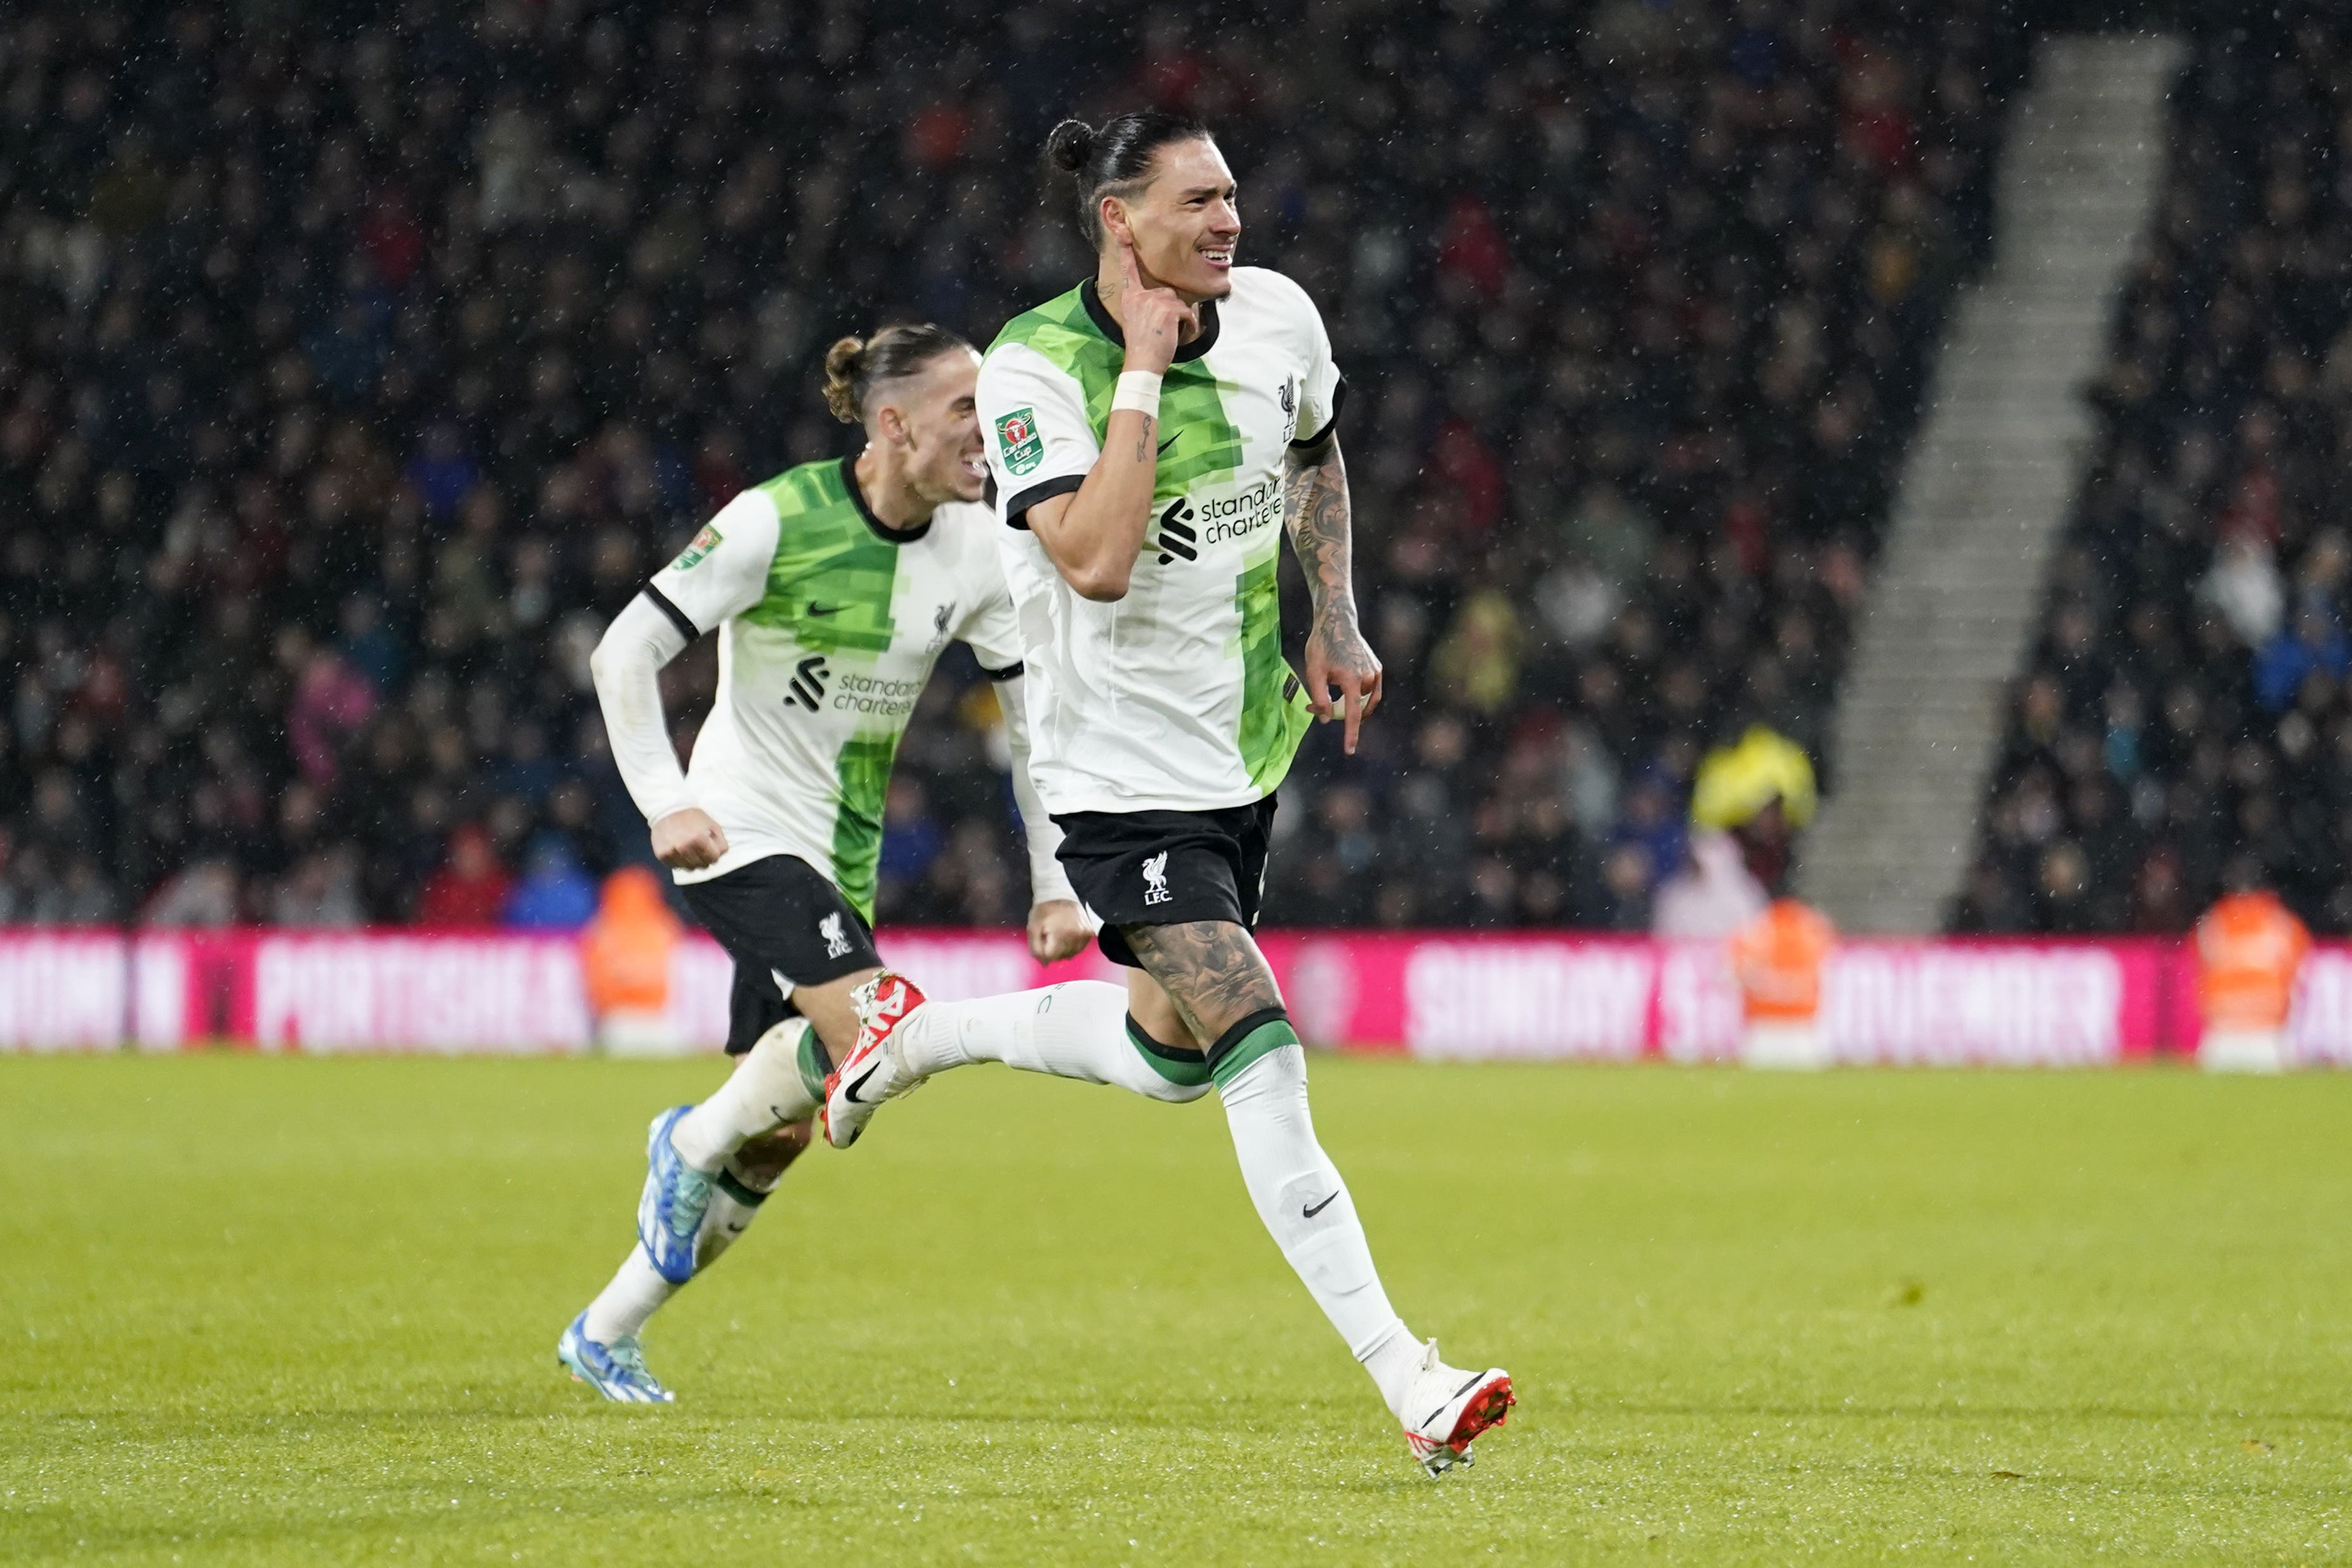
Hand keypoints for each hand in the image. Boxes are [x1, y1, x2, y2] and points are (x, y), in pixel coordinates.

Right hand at [650, 807, 727, 869]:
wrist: (667, 810)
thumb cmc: (693, 817)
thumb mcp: (712, 825)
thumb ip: (721, 843)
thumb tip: (719, 858)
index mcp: (698, 838)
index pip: (714, 859)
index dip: (714, 853)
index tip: (710, 846)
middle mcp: (684, 846)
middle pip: (703, 865)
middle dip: (704, 857)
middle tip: (699, 846)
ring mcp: (671, 852)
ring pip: (690, 868)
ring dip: (692, 861)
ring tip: (689, 847)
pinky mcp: (662, 855)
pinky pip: (676, 866)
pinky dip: (680, 861)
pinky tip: (679, 849)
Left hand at [1027, 898, 1091, 962]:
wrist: (1059, 893)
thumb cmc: (1043, 910)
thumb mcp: (1032, 928)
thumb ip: (1036, 949)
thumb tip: (1045, 965)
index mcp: (1061, 933)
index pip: (1051, 957)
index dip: (1044, 951)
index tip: (1043, 939)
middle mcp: (1076, 936)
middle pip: (1062, 957)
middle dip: (1053, 950)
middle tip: (1049, 935)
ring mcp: (1085, 935)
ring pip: (1072, 954)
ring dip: (1063, 949)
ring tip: (1058, 934)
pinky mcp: (1090, 933)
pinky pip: (1079, 948)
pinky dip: (1072, 945)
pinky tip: (1067, 935)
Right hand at [1115, 241, 1198, 374]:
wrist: (1143, 362)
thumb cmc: (1141, 346)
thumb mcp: (1134, 320)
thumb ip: (1144, 305)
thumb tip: (1163, 299)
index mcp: (1130, 297)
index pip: (1128, 270)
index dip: (1126, 251)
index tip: (1122, 232)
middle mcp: (1140, 296)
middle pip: (1167, 292)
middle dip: (1171, 309)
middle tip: (1162, 329)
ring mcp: (1155, 301)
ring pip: (1178, 302)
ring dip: (1180, 317)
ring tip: (1169, 334)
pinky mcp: (1169, 309)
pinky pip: (1187, 312)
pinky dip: (1188, 325)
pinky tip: (1177, 335)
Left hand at [1304, 619, 1382, 755]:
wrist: (1337, 622)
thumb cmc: (1322, 645)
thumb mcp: (1313, 672)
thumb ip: (1320, 698)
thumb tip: (1326, 719)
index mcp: (1352, 679)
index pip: (1352, 714)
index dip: (1350, 734)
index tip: (1349, 751)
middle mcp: (1368, 677)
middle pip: (1354, 709)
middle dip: (1337, 712)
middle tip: (1315, 705)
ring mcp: (1375, 673)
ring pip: (1362, 702)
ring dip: (1347, 704)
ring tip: (1328, 692)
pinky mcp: (1377, 669)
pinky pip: (1369, 692)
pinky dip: (1357, 697)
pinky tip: (1344, 689)